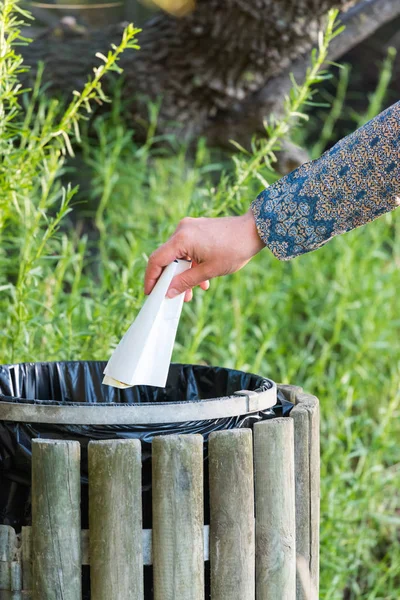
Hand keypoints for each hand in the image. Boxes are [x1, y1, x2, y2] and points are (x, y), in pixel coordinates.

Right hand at [144, 209, 264, 300]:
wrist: (255, 230)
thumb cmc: (234, 249)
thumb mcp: (209, 271)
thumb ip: (186, 282)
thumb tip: (168, 292)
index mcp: (182, 238)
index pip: (157, 260)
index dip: (151, 278)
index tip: (150, 294)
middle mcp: (182, 230)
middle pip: (166, 258)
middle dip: (169, 280)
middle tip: (171, 297)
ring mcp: (189, 228)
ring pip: (178, 255)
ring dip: (182, 274)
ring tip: (189, 295)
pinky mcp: (197, 229)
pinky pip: (187, 249)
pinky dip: (190, 265)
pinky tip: (202, 282)